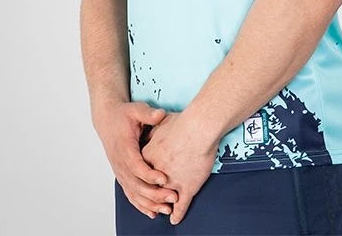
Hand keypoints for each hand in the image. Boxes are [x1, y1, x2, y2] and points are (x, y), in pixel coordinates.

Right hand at [93, 101, 180, 219]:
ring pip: (134, 193)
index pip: (136, 165)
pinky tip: (153, 212)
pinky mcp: (122, 176)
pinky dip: (141, 205)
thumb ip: (148, 113)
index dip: (149, 174)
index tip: (164, 178)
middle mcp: (120, 163)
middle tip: (173, 197)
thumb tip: (160, 114)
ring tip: (167, 209)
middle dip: (155, 193)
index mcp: (124, 148)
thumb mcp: (135, 109)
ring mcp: (120, 172)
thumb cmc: (124, 115)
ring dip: (150, 203)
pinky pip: (131, 194)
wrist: (108, 120)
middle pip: (136, 184)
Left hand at [141, 109, 218, 225]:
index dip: (145, 177)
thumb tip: (149, 129)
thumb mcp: (160, 122)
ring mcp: (172, 183)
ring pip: (164, 200)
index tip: (147, 180)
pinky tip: (175, 219)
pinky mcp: (187, 188)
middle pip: (150, 188)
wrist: (199, 127)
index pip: (142, 172)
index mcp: (148, 157)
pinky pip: (180, 206)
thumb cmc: (182, 122)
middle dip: (151, 195)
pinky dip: (177, 214)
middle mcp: (157, 173)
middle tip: (153, 201)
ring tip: (164, 211)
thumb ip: (152, 129)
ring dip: (163, 206)